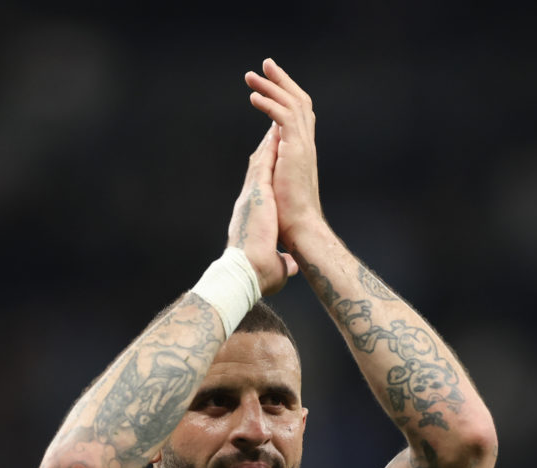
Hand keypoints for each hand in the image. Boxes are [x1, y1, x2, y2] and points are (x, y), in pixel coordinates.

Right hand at [227, 125, 298, 295]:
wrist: (245, 274)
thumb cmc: (256, 275)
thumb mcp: (275, 266)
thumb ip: (283, 262)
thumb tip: (292, 268)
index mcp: (253, 217)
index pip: (261, 190)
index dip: (267, 173)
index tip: (275, 161)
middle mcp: (249, 202)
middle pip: (258, 169)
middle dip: (266, 150)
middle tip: (273, 130)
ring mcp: (251, 196)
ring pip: (259, 161)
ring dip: (268, 142)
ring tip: (275, 122)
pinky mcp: (256, 194)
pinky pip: (263, 164)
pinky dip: (269, 147)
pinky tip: (275, 131)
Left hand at [246, 58, 323, 245]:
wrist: (299, 229)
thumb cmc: (289, 217)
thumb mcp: (279, 184)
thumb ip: (276, 166)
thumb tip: (268, 153)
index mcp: (301, 152)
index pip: (296, 115)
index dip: (285, 95)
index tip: (270, 83)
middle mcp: (305, 145)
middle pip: (298, 102)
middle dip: (281, 81)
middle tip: (265, 65)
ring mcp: (302, 146)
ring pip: (291, 104)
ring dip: (272, 87)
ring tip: (251, 77)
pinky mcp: (296, 151)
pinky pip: (284, 118)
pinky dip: (270, 105)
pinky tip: (254, 97)